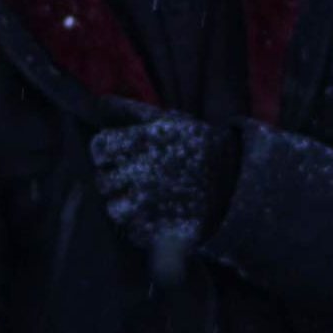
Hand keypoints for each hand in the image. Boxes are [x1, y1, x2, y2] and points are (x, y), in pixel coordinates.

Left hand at [90, 102, 240, 256]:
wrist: (236, 179)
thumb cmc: (197, 145)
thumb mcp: (170, 120)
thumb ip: (131, 111)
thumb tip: (96, 101)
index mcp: (145, 141)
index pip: (100, 148)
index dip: (104, 153)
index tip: (115, 156)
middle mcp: (145, 172)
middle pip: (104, 181)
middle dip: (112, 180)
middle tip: (130, 179)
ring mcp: (152, 203)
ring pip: (114, 208)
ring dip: (122, 205)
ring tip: (140, 199)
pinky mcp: (160, 229)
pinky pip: (133, 230)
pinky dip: (138, 226)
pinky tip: (153, 216)